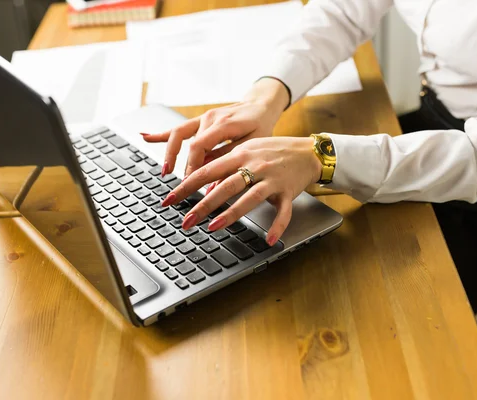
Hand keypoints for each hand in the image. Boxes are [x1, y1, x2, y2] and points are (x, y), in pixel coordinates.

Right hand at [141, 78, 288, 177]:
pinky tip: (145, 136)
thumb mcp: (253, 145)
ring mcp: (202, 118)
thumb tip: (213, 184)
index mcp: (223, 123)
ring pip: (178, 134)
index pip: (199, 146)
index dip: (192, 166)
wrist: (261, 104)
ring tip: (165, 170)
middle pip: (187, 143)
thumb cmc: (260, 125)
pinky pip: (178, 128)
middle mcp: (209, 118)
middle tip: (179, 187)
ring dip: (169, 152)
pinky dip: (161, 133)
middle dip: (181, 166)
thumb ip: (231, 161)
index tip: (190, 183)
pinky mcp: (199, 120)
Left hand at [161, 137, 321, 245]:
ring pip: (249, 197)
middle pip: (224, 185)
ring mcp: (272, 179)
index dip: (186, 186)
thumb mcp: (246, 150)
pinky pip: (283, 212)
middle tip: (186, 220)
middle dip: (202, 205)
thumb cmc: (273, 151)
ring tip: (213, 227)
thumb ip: (225, 164)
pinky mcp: (288, 192)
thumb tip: (200, 181)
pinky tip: (268, 239)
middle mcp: (254, 165)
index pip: (207, 170)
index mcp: (240, 154)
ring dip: (230, 214)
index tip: (169, 200)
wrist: (307, 151)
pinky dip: (277, 226)